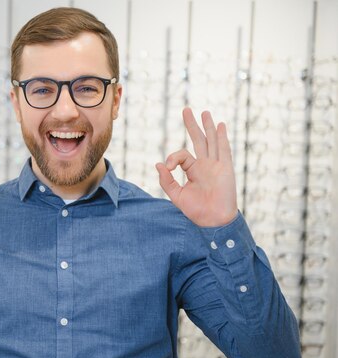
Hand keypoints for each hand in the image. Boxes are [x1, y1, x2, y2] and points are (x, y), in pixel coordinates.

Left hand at [155, 108, 237, 227]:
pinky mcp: (226, 168)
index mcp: (193, 170)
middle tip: (186, 110)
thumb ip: (166, 180)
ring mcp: (216, 165)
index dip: (173, 157)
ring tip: (204, 112)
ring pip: (211, 141)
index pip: (182, 155)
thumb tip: (158, 164)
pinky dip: (222, 137)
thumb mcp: (176, 195)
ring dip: (208, 126)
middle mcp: (205, 165)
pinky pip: (224, 150)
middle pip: (198, 140)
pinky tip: (221, 125)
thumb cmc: (196, 210)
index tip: (168, 166)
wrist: (213, 220)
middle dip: (192, 125)